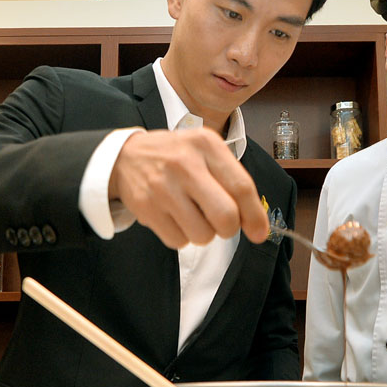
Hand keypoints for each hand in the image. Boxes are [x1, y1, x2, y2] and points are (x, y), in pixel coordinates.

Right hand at [109, 128, 269, 248]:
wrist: (126, 156)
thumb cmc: (176, 157)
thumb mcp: (205, 153)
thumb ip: (232, 182)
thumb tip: (257, 226)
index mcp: (206, 145)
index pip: (241, 187)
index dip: (255, 216)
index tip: (260, 232)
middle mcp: (184, 164)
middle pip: (225, 216)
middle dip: (229, 229)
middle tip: (221, 223)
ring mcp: (163, 187)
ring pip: (202, 235)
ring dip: (202, 233)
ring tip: (192, 214)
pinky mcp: (146, 207)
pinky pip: (178, 241)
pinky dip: (181, 236)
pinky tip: (174, 217)